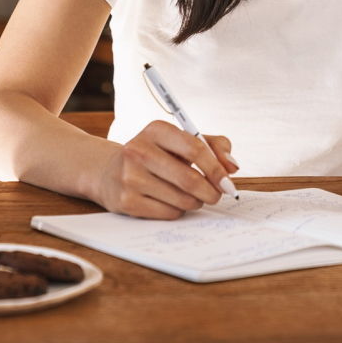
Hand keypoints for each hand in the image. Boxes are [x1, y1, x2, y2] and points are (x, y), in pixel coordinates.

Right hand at [93, 120, 238, 219]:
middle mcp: (139, 150)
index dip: (216, 168)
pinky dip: (178, 211)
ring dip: (195, 202)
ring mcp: (129, 176)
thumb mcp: (180, 141)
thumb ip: (213, 146)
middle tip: (216, 195)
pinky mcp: (126, 200)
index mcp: (156, 129)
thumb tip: (232, 167)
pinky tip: (172, 202)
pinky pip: (168, 213)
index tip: (228, 182)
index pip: (195, 148)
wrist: (109, 171)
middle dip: (210, 191)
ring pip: (181, 199)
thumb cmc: (155, 155)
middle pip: (189, 179)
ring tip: (192, 196)